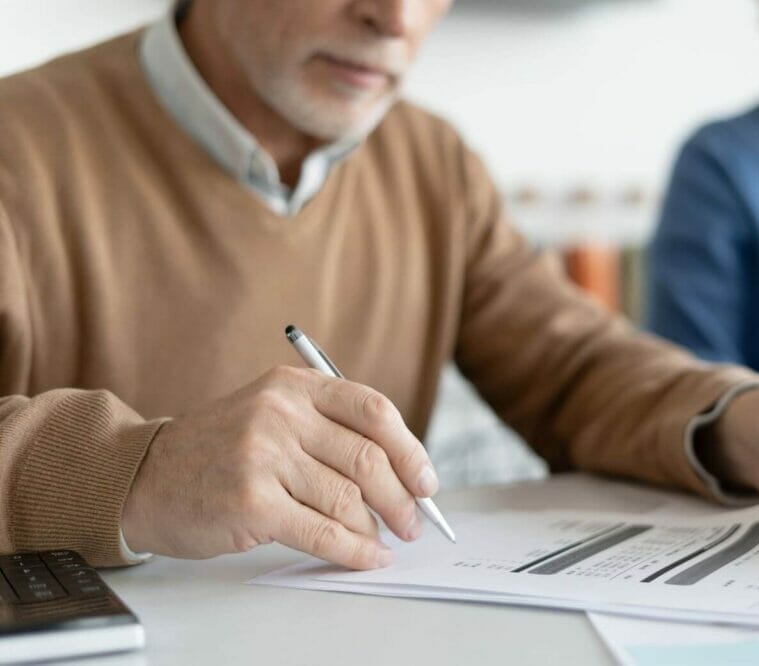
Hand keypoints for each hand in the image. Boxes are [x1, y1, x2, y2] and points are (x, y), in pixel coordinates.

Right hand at [121, 366, 438, 568]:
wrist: (144, 476)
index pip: (375, 411)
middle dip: (402, 497)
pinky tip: (367, 557)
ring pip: (348, 498)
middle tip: (414, 522)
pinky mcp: (252, 502)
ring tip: (382, 540)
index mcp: (294, 387)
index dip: (410, 450)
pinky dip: (353, 551)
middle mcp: (280, 414)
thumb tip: (401, 473)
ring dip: (376, 528)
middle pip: (368, 458)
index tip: (427, 482)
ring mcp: (264, 457)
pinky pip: (322, 532)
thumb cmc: (221, 451)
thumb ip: (329, 431)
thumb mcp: (272, 415)